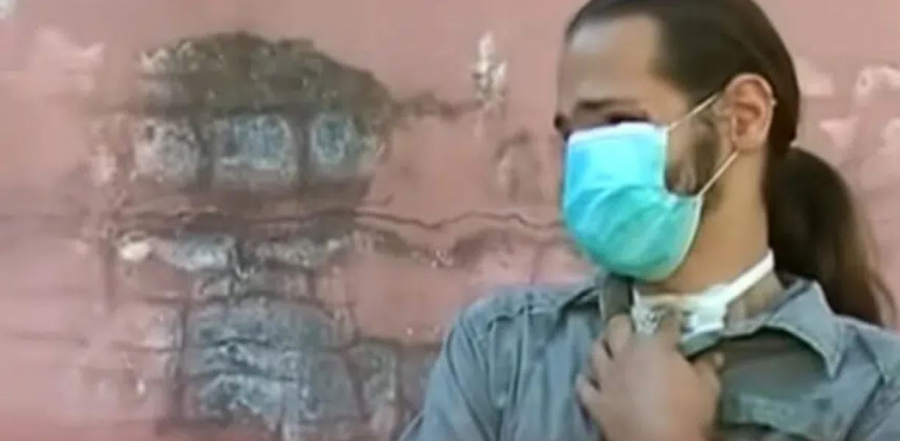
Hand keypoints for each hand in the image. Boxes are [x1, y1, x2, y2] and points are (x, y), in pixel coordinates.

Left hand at [576, 313, 722, 440]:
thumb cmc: (687, 414)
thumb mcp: (707, 389)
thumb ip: (707, 368)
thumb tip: (714, 355)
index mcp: (655, 348)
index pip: (664, 326)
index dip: (671, 320)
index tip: (674, 318)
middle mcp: (626, 355)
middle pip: (618, 328)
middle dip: (624, 322)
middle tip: (629, 322)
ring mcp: (607, 377)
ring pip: (596, 351)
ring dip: (601, 344)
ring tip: (606, 342)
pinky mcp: (596, 400)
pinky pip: (584, 385)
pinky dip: (586, 379)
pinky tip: (589, 377)